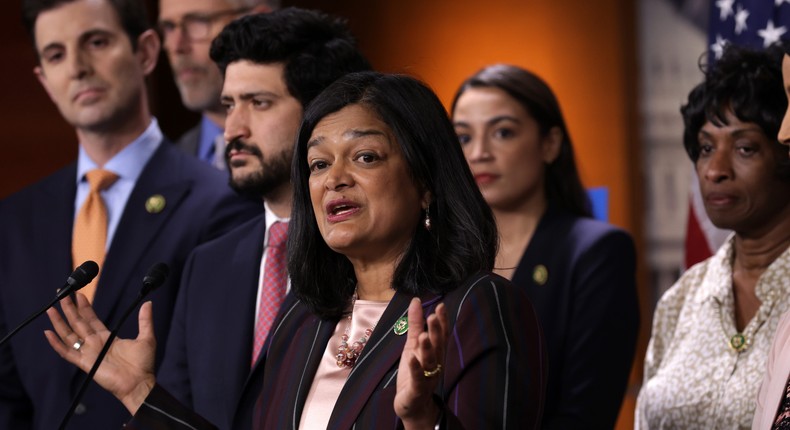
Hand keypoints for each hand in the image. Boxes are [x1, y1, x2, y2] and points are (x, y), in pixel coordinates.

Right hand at [44, 293, 156, 413]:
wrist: (138, 383)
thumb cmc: (143, 364)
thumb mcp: (146, 337)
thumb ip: (145, 320)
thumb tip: (148, 303)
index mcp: (107, 337)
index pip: (91, 319)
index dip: (84, 307)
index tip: (78, 294)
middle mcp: (95, 343)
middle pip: (78, 323)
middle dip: (69, 309)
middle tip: (61, 294)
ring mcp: (88, 352)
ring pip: (69, 334)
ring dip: (60, 322)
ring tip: (51, 309)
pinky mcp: (85, 363)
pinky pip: (67, 352)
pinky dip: (56, 343)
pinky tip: (48, 333)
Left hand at [394, 298, 447, 428]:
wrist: (412, 404)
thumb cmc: (414, 372)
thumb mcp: (412, 345)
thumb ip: (415, 324)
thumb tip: (416, 301)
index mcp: (435, 352)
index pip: (441, 334)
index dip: (442, 321)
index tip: (441, 306)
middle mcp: (435, 363)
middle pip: (437, 346)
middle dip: (436, 332)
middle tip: (433, 317)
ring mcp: (427, 377)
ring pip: (430, 362)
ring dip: (427, 349)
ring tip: (423, 336)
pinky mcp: (417, 389)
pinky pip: (417, 378)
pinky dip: (415, 368)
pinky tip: (412, 358)